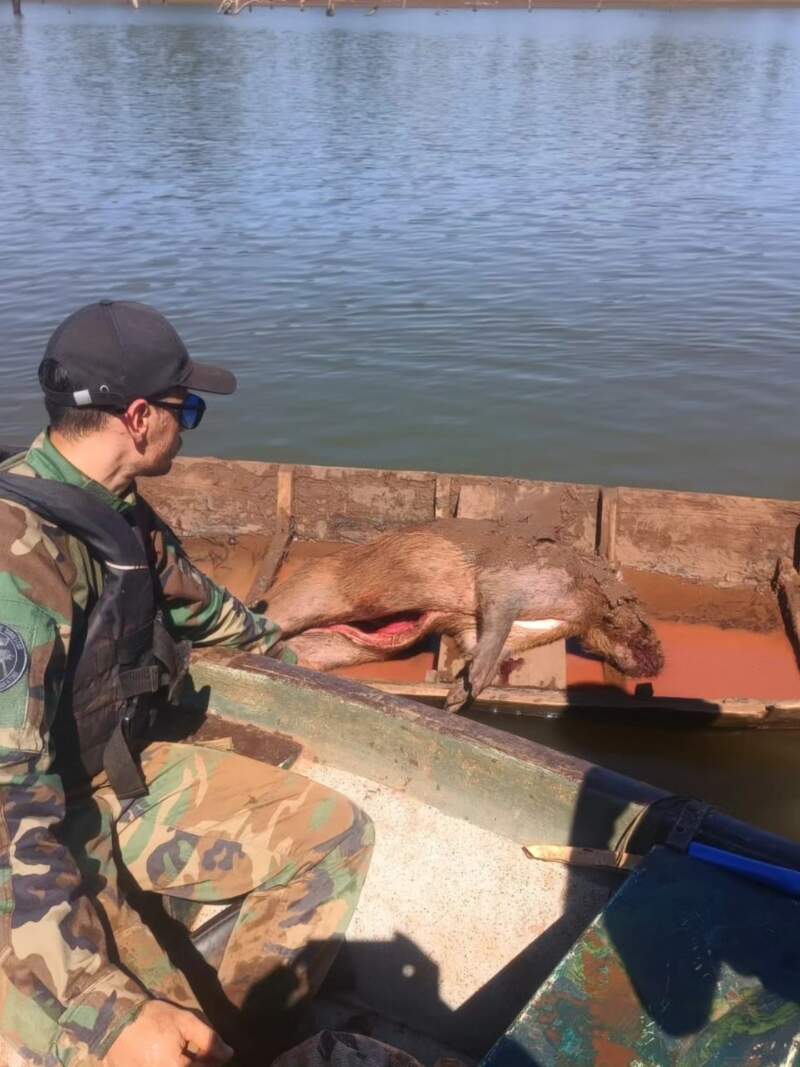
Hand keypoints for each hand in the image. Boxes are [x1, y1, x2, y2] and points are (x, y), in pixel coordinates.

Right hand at [106, 1000, 233, 1066]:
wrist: (116, 1021)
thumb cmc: (153, 1019)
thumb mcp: (185, 1022)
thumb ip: (208, 1039)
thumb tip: (228, 1054)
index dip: (213, 1061)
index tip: (216, 1053)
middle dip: (199, 1063)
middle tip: (198, 1054)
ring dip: (187, 1064)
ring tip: (183, 1055)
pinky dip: (172, 1064)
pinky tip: (172, 1058)